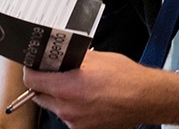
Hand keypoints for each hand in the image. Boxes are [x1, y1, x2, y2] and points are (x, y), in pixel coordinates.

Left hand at [23, 50, 152, 128]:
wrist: (147, 98)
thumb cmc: (126, 79)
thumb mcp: (95, 59)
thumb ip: (70, 59)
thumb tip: (56, 56)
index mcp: (67, 88)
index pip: (32, 81)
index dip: (31, 70)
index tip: (34, 66)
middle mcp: (68, 109)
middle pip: (40, 96)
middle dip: (44, 84)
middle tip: (54, 73)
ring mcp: (75, 122)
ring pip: (55, 107)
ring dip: (59, 97)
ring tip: (77, 86)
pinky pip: (69, 116)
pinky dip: (73, 107)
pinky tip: (87, 98)